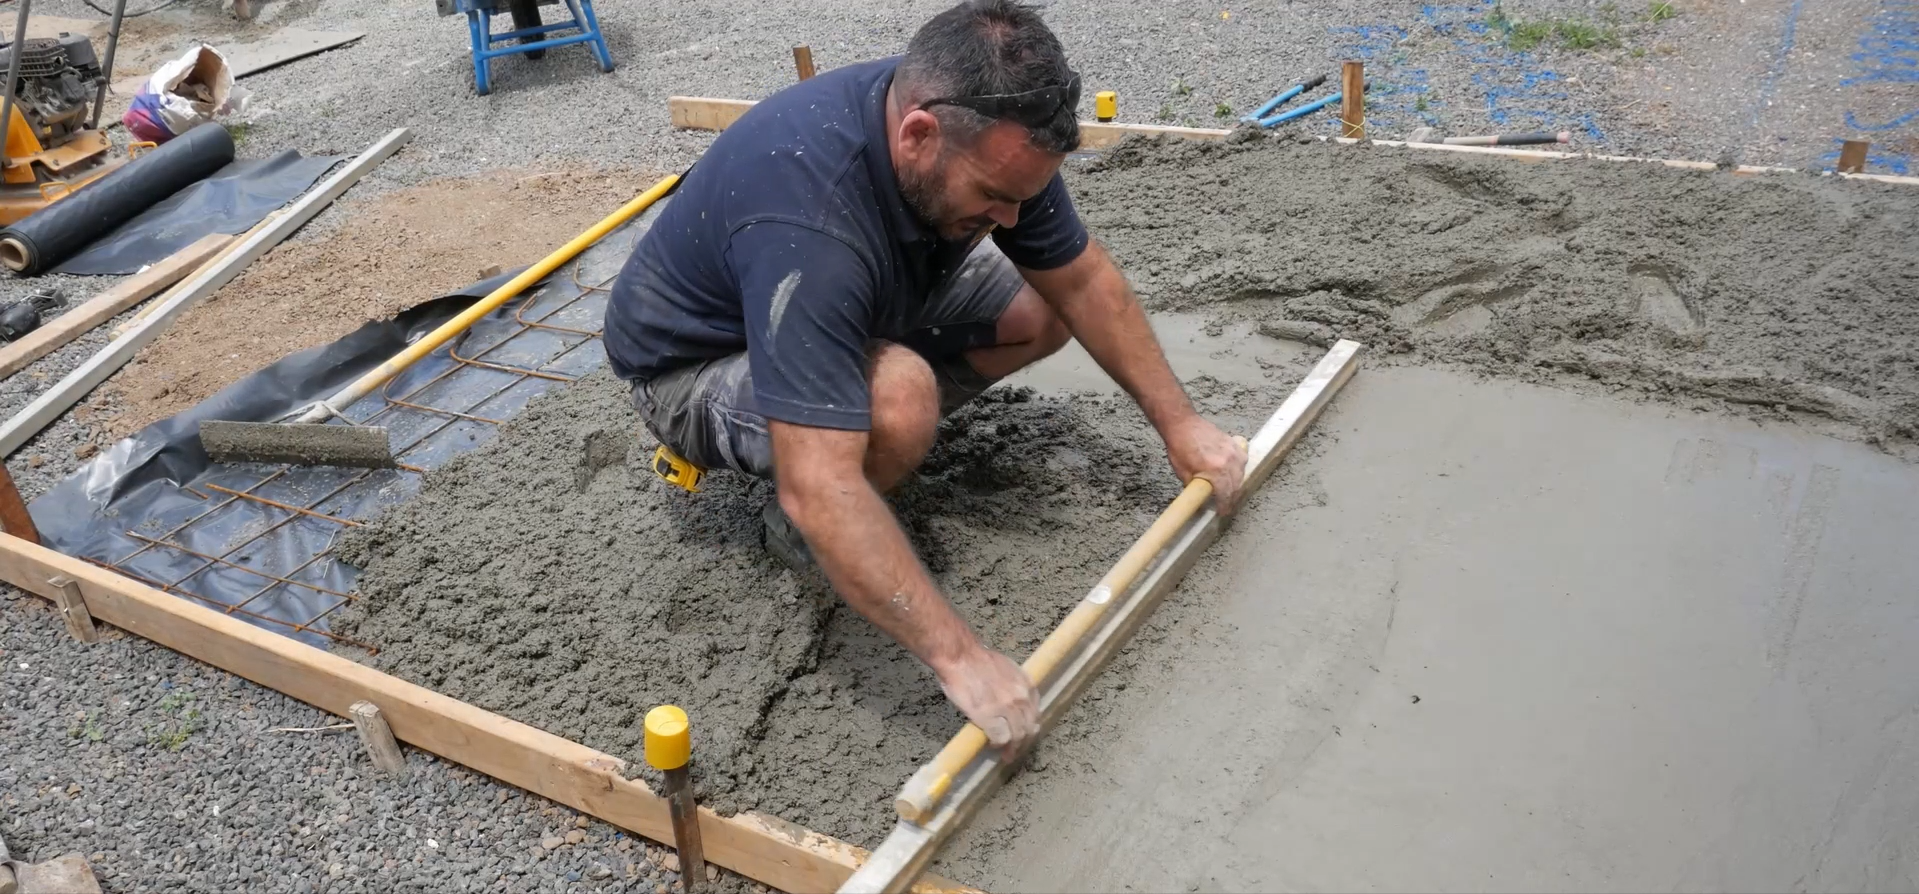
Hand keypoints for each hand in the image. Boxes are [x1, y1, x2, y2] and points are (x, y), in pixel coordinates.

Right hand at [935, 645, 1039, 759]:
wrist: (960, 656)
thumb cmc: (977, 659)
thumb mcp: (1007, 669)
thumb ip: (1014, 686)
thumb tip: (1012, 699)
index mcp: (1027, 685)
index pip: (1035, 713)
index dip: (1030, 726)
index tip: (1024, 732)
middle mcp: (1021, 698)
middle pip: (1029, 728)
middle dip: (1024, 742)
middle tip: (1016, 750)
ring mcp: (1007, 709)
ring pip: (1017, 736)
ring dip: (1013, 748)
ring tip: (1007, 755)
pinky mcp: (990, 718)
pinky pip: (1000, 738)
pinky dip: (998, 745)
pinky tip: (993, 746)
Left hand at [1165, 416, 1248, 514]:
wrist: (1182, 424)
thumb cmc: (1180, 447)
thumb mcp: (1183, 474)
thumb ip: (1196, 488)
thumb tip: (1201, 500)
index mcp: (1216, 470)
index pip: (1227, 494)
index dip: (1225, 506)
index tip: (1223, 511)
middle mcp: (1229, 461)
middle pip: (1236, 486)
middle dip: (1232, 497)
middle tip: (1226, 504)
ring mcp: (1234, 451)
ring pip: (1241, 473)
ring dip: (1236, 484)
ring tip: (1229, 490)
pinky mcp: (1234, 443)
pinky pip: (1242, 461)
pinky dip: (1238, 469)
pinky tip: (1232, 473)